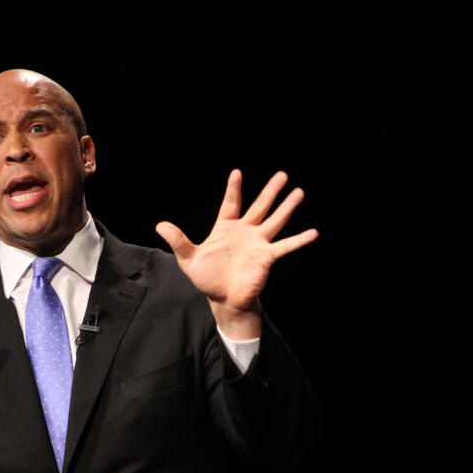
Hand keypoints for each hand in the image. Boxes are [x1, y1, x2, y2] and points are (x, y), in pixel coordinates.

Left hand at [155, 170, 317, 339]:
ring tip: (299, 192)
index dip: (234, 189)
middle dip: (270, 191)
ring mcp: (258, 243)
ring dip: (287, 207)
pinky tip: (313, 232)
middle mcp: (245, 232)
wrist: (223, 299)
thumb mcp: (188, 258)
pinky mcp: (267, 258)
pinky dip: (299, 240)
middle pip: (259, 207)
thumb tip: (160, 225)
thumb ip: (178, 240)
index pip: (231, 203)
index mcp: (225, 228)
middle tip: (282, 175)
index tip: (237, 172)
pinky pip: (285, 246)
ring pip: (275, 221)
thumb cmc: (207, 278)